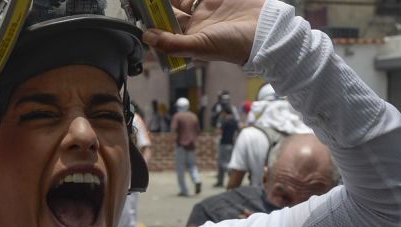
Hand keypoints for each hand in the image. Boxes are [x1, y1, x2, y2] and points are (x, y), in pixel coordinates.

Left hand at [142, 0, 265, 64]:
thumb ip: (172, 43)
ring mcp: (205, 8)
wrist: (264, 30)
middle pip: (169, 10)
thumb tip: (146, 37)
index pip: (163, 28)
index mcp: (189, 38)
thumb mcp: (199, 46)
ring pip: (180, 0)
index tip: (136, 11)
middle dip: (156, 5)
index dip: (150, 20)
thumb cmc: (233, 45)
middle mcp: (195, 23)